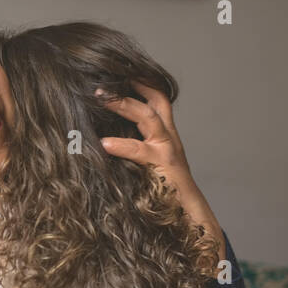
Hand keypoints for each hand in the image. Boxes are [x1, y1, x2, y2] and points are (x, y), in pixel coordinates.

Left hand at [96, 79, 224, 265]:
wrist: (190, 219)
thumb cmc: (163, 195)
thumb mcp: (145, 167)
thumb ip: (130, 152)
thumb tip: (97, 141)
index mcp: (165, 135)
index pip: (156, 98)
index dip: (140, 81)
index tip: (118, 69)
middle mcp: (169, 137)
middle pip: (156, 98)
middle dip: (133, 83)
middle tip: (105, 75)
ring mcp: (169, 149)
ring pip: (149, 117)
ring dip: (124, 104)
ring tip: (99, 98)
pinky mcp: (165, 166)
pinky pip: (142, 151)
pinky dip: (123, 146)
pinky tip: (104, 144)